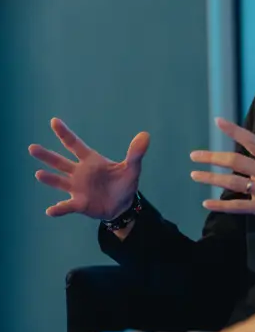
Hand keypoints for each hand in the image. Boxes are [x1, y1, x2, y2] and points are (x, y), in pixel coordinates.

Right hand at [30, 118, 149, 218]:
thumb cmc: (124, 183)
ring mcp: (77, 188)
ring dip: (49, 179)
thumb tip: (145, 135)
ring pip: (59, 182)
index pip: (75, 144)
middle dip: (47, 155)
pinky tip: (50, 210)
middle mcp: (80, 172)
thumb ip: (136, 153)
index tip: (54, 121)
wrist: (123, 205)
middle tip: (32, 147)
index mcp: (91, 161)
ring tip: (39, 174)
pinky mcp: (79, 204)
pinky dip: (58, 209)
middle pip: (60, 162)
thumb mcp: (132, 168)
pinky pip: (66, 206)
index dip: (65, 133)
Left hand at [189, 118, 254, 241]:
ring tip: (195, 175)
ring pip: (234, 183)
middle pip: (236, 161)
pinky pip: (239, 207)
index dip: (234, 130)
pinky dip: (222, 206)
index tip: (217, 121)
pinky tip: (206, 203)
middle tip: (194, 156)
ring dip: (211, 179)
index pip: (251, 140)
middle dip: (212, 158)